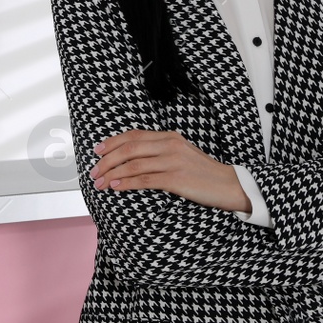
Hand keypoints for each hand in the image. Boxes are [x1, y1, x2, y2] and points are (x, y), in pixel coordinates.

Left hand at [87, 129, 248, 210]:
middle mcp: (169, 145)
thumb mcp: (181, 155)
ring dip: (111, 173)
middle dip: (106, 160)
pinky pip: (144, 180)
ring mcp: (173, 161)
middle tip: (93, 171)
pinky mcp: (176, 179)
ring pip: (133, 164)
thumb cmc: (203, 173)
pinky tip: (115, 187)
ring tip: (99, 182)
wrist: (230, 185)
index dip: (112, 142)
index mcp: (169, 137)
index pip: (133, 135)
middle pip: (128, 148)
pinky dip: (126, 183)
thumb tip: (131, 159)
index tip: (97, 151)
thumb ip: (159, 152)